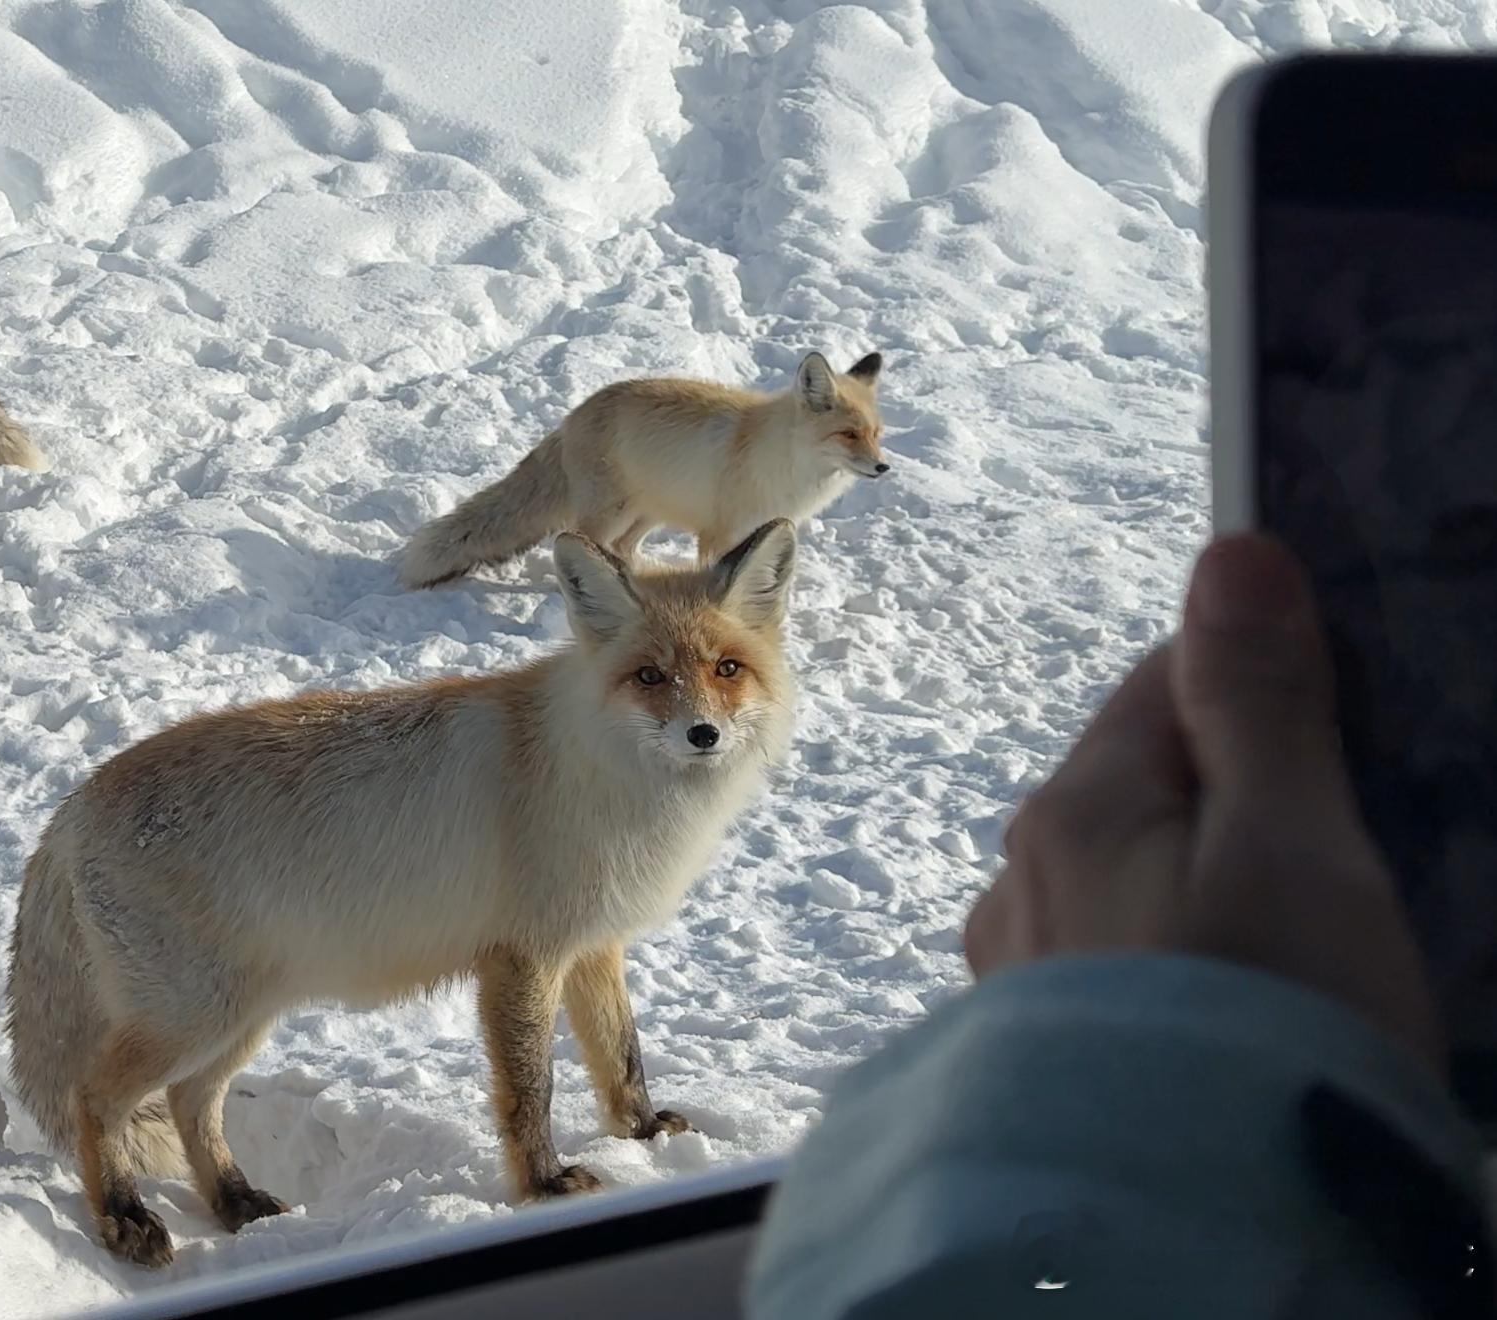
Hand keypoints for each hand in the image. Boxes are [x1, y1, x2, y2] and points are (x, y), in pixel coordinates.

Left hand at [968, 534, 1440, 1071]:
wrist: (1185, 1226)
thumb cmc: (1262, 1018)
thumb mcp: (1292, 841)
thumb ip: (1259, 704)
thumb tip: (1229, 554)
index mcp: (1074, 806)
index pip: (1166, 684)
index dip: (1270, 689)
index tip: (1354, 734)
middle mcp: (1018, 880)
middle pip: (1143, 787)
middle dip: (1237, 799)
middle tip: (1347, 858)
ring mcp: (1019, 976)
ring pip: (1129, 885)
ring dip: (1206, 895)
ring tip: (1300, 955)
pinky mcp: (1041, 1061)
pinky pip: (1121, 973)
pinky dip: (1182, 973)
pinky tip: (1237, 1016)